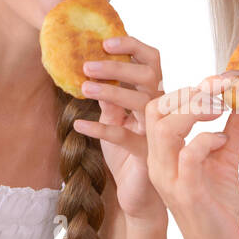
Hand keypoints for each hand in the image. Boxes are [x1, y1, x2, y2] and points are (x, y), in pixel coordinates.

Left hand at [74, 35, 165, 222]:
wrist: (137, 196)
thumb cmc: (126, 155)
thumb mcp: (114, 120)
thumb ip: (108, 98)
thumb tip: (88, 71)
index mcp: (152, 95)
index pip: (151, 61)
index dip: (132, 46)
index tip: (104, 42)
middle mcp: (160, 110)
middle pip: (148, 76)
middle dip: (118, 67)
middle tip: (87, 65)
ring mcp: (157, 132)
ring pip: (142, 103)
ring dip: (111, 92)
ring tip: (83, 89)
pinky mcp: (148, 155)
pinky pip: (124, 136)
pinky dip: (99, 128)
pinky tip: (78, 125)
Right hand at [144, 73, 238, 238]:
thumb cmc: (218, 206)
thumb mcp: (226, 160)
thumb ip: (235, 130)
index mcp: (164, 152)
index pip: (160, 107)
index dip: (189, 87)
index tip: (222, 79)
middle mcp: (160, 162)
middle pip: (156, 111)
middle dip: (189, 92)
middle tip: (221, 88)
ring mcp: (170, 178)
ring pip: (165, 129)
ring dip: (194, 111)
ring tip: (220, 109)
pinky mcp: (186, 192)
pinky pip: (188, 156)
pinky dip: (207, 140)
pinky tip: (224, 141)